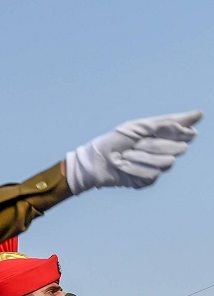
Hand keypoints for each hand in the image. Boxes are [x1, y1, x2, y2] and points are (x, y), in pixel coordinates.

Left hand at [65, 110, 201, 193]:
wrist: (95, 161)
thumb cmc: (115, 141)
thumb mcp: (140, 127)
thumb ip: (168, 122)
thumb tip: (199, 115)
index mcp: (163, 137)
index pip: (187, 134)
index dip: (178, 132)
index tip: (158, 131)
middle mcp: (164, 152)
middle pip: (179, 148)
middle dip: (155, 144)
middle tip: (136, 144)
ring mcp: (156, 167)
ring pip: (167, 163)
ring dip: (144, 157)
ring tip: (127, 156)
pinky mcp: (147, 181)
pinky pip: (152, 174)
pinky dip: (135, 168)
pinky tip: (124, 167)